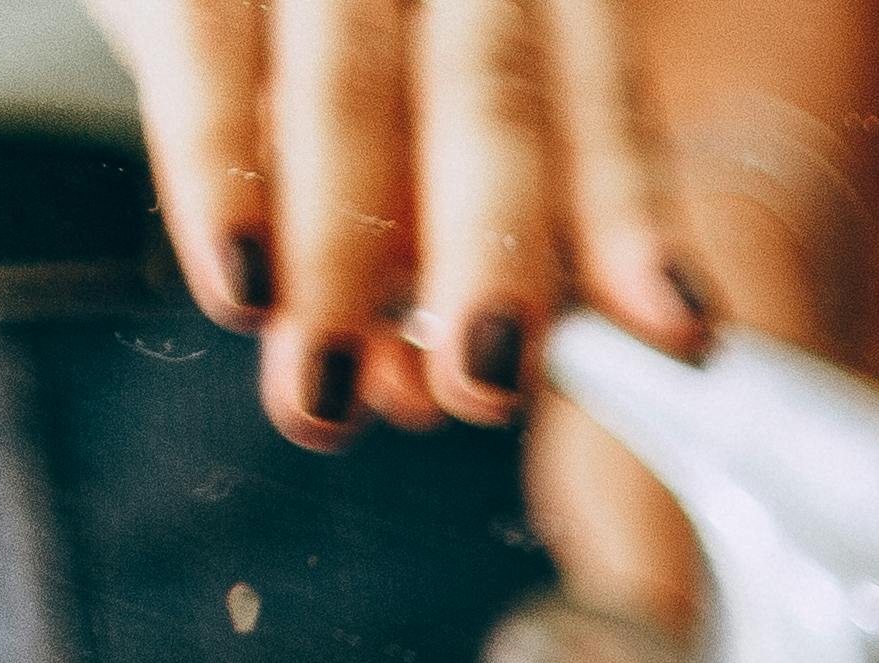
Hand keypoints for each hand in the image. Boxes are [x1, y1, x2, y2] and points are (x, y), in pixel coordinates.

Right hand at [89, 0, 723, 451]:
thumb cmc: (335, 53)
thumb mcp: (425, 113)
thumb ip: (471, 225)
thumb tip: (439, 381)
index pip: (599, 94)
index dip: (631, 216)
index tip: (676, 330)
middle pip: (486, 96)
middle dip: (489, 253)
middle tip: (484, 383)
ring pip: (345, 93)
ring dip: (342, 260)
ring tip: (332, 393)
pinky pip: (203, 54)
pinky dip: (220, 182)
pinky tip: (244, 296)